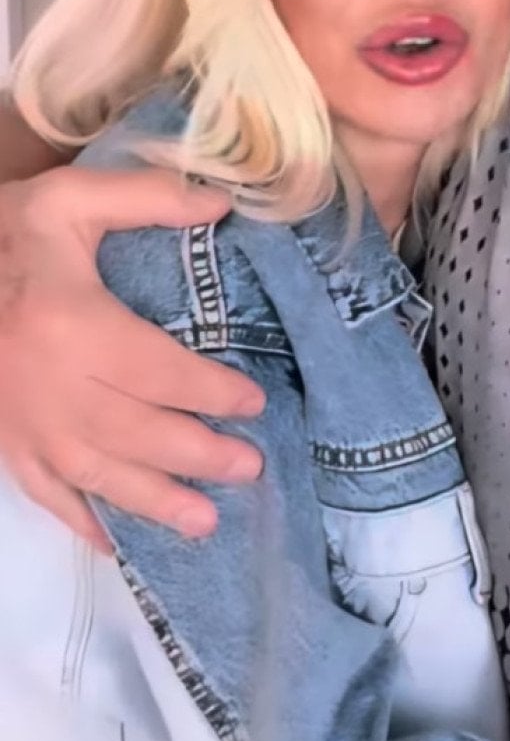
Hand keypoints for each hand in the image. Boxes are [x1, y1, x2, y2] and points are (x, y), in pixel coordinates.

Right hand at [0, 169, 264, 545]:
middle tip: (250, 468)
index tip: (253, 403)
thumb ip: (146, 197)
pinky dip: (80, 521)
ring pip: (96, 472)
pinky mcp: (3, 441)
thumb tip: (223, 202)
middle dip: (196, 454)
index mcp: (70, 322)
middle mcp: (49, 384)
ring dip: (152, 502)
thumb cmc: (3, 235)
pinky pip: (44, 492)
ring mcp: (22, 422)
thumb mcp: (69, 197)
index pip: (157, 370)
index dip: (209, 391)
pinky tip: (116, 542)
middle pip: (135, 431)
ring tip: (205, 522)